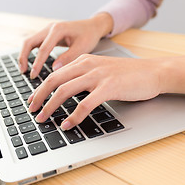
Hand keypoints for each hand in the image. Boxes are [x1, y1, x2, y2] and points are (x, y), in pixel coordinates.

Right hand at [18, 12, 113, 78]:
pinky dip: (29, 53)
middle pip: (29, 42)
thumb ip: (69, 57)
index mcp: (58, 29)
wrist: (92, 26)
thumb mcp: (83, 48)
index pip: (43, 48)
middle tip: (23, 72)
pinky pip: (34, 43)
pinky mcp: (47, 35)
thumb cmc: (89, 36)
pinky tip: (29, 63)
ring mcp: (47, 30)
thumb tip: (55, 69)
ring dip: (24, 55)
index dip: (37, 63)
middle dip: (23, 57)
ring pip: (29, 42)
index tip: (34, 74)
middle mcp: (50, 28)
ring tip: (23, 69)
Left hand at [28, 54, 184, 129]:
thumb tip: (64, 94)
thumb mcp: (100, 71)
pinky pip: (85, 104)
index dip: (40, 88)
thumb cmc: (127, 74)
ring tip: (43, 119)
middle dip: (39, 97)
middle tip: (32, 110)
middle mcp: (86, 65)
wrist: (152, 72)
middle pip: (53, 81)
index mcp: (82, 61)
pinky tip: (68, 124)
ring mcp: (97, 76)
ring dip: (50, 107)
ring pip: (64, 91)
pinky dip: (74, 116)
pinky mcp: (108, 87)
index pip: (54, 74)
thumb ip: (82, 78)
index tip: (32, 100)